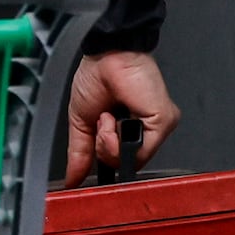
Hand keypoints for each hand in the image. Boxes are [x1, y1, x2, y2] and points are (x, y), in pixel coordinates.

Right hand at [65, 48, 177, 183]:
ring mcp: (156, 129)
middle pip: (123, 164)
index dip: (104, 161)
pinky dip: (115, 136)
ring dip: (107, 141)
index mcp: (127, 131)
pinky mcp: (162, 122)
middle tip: (100, 122)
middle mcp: (145, 132)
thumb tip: (72, 179)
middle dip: (103, 148)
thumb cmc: (97, 78)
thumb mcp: (81, 123)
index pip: (120, 162)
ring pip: (130, 160)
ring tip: (106, 116)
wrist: (106, 55)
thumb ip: (79, 154)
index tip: (91, 155)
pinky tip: (113, 116)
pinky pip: (137, 150)